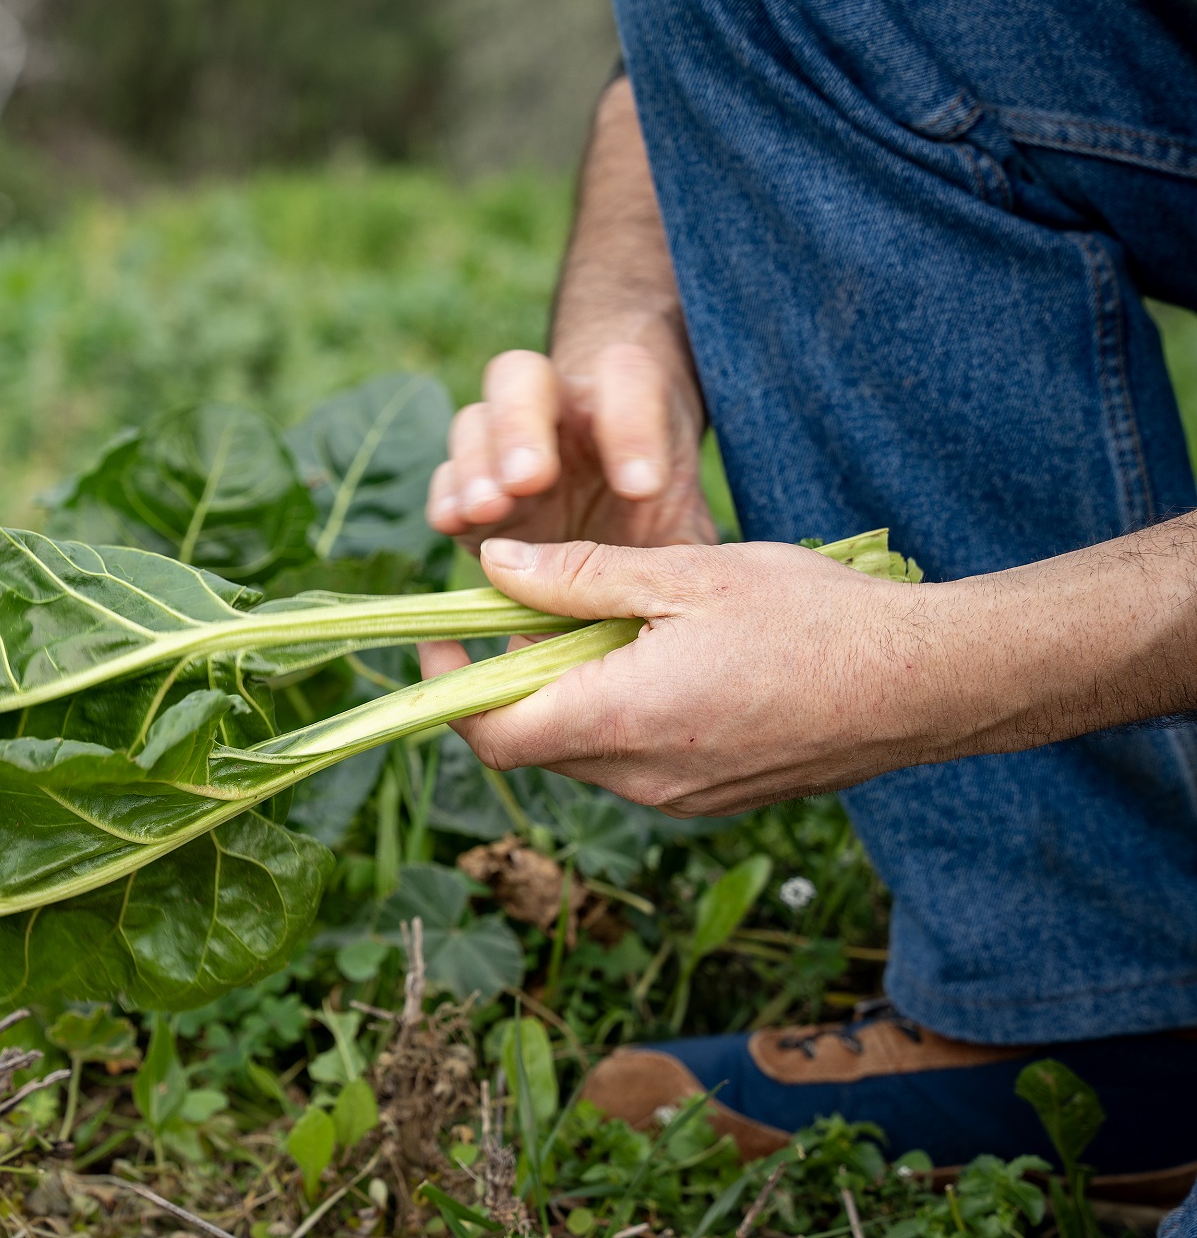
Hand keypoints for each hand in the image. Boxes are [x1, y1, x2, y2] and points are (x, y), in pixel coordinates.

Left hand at [418, 537, 955, 815]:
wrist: (927, 684)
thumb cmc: (814, 618)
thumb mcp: (687, 575)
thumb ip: (577, 578)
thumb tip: (491, 567)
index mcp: (622, 720)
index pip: (492, 735)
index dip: (449, 691)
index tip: (439, 641)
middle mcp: (642, 778)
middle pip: (534, 742)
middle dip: (514, 680)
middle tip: (532, 609)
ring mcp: (680, 799)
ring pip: (584, 752)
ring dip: (570, 696)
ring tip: (608, 624)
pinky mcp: (713, 800)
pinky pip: (635, 763)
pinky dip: (619, 715)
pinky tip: (661, 659)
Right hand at [426, 338, 715, 551]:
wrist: (608, 522)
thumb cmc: (653, 520)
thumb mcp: (684, 533)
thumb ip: (685, 555)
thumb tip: (690, 593)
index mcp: (621, 402)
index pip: (627, 377)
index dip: (633, 425)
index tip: (644, 489)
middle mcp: (554, 409)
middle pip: (522, 376)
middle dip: (522, 426)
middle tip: (534, 480)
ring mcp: (501, 446)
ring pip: (473, 421)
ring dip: (476, 465)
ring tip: (491, 509)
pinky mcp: (467, 489)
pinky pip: (443, 479)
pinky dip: (446, 496)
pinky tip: (456, 524)